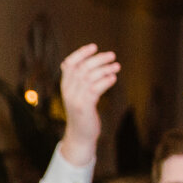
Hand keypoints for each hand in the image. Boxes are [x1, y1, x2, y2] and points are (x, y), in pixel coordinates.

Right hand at [57, 44, 120, 161]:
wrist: (80, 136)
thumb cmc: (82, 113)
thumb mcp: (77, 95)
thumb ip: (78, 80)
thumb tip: (81, 62)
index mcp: (65, 86)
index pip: (69, 64)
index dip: (81, 53)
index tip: (94, 47)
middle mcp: (68, 91)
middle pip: (82, 68)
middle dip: (98, 59)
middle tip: (112, 55)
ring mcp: (75, 99)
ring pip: (89, 77)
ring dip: (105, 69)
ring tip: (117, 66)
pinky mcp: (84, 107)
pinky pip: (95, 89)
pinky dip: (105, 81)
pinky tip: (113, 78)